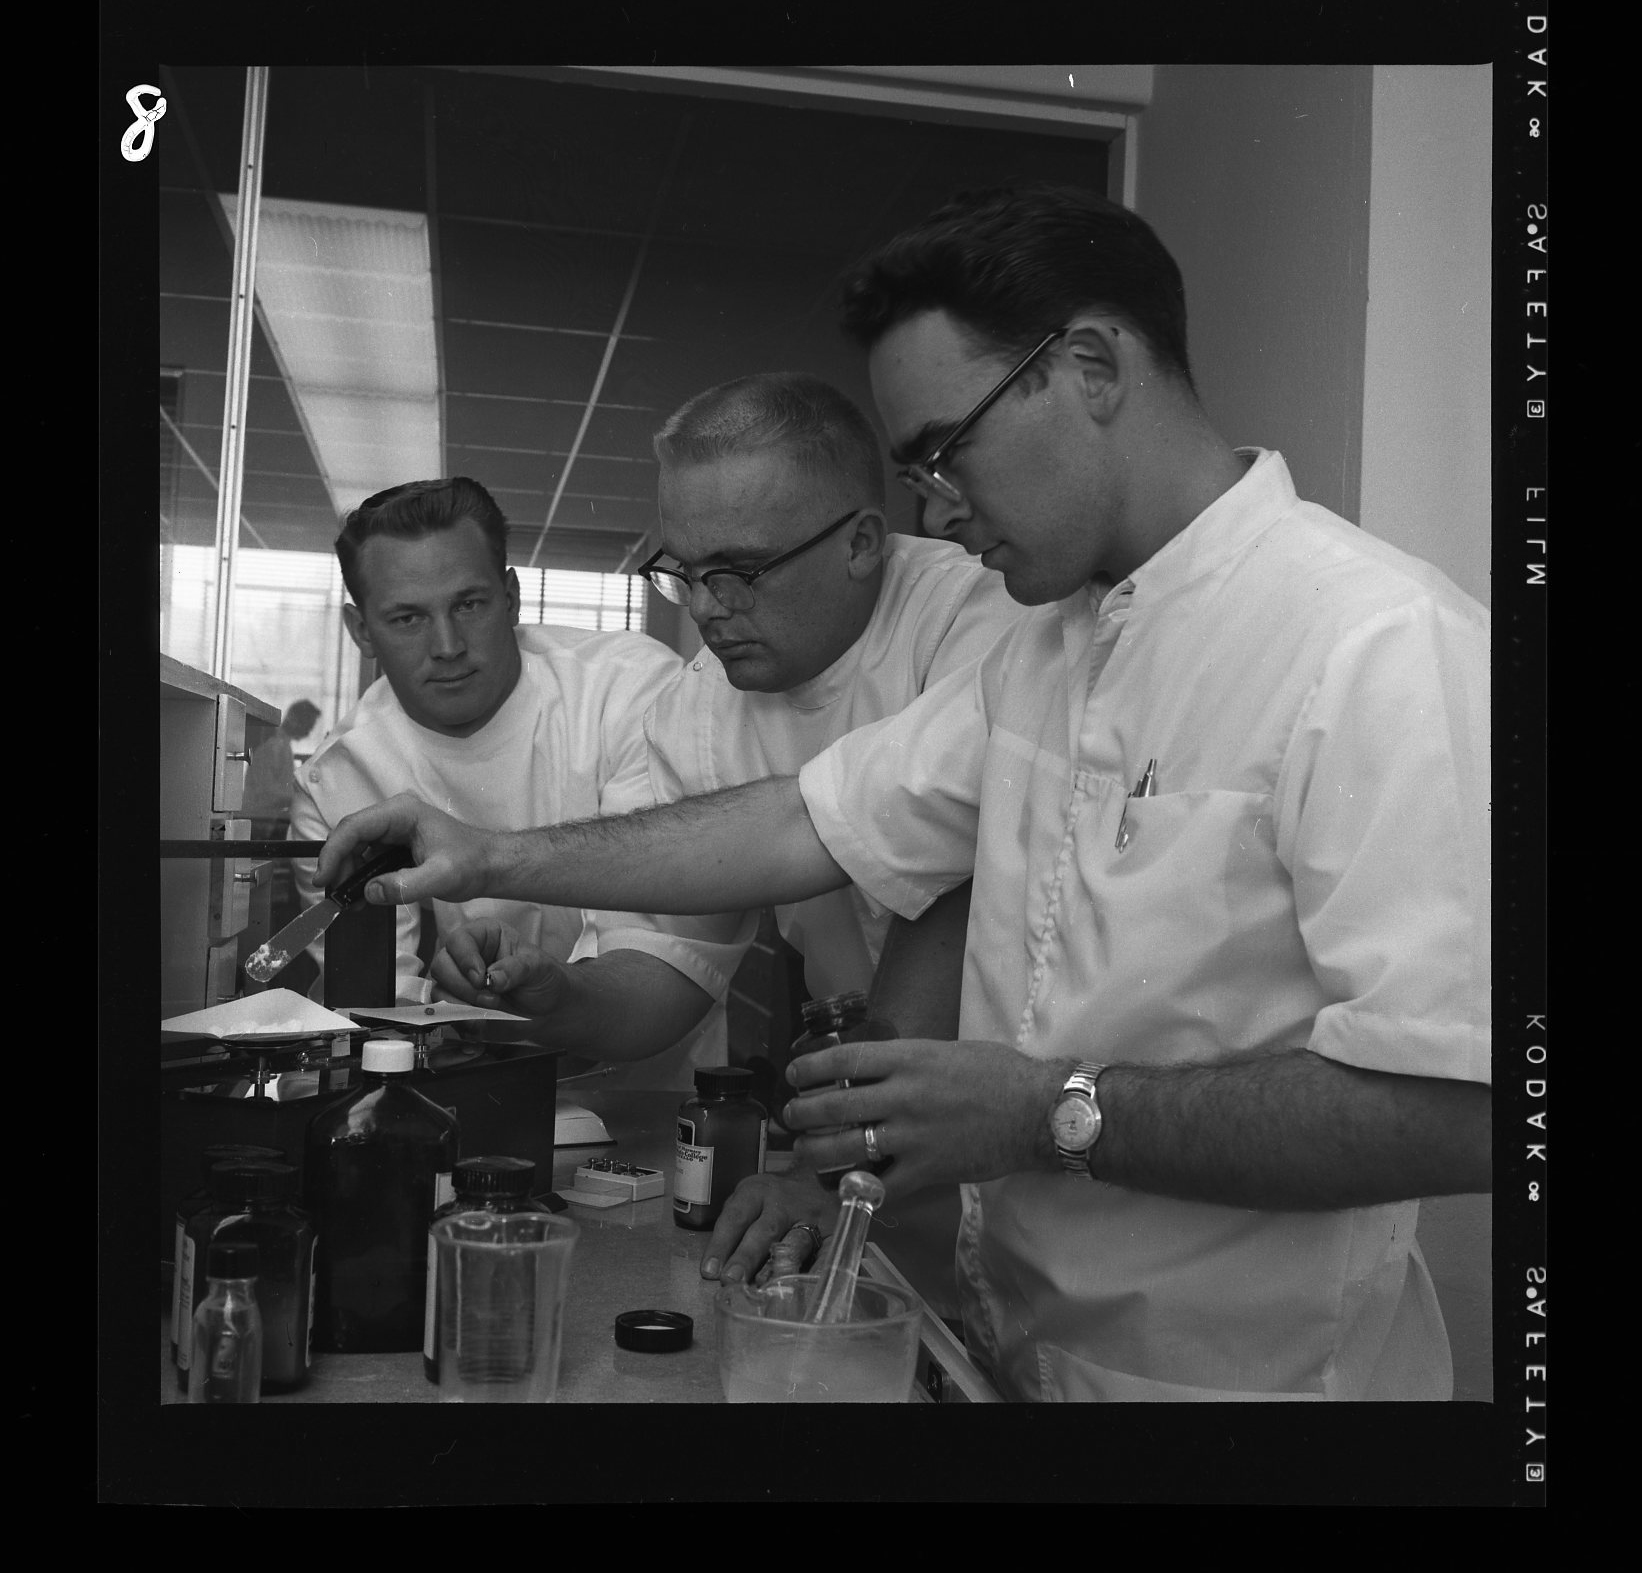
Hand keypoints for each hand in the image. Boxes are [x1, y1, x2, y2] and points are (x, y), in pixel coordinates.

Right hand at [314, 792, 501, 904]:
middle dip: (338, 865)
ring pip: (356, 848)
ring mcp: (394, 830)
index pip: (355, 826)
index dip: (333, 851)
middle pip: (350, 836)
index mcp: (402, 813)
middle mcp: (394, 816)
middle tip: (333, 895)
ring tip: (348, 901)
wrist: (490, 866)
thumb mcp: (440, 877)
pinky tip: (361, 897)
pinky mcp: (396, 846)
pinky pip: (368, 858)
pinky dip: (360, 877)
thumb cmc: (472, 863)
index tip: (323, 877)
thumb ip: (404, 885)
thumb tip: (370, 891)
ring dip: (348, 874)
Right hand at [429, 919, 573, 1014]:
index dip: (465, 958)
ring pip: (439, 992)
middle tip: (492, 998)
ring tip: (492, 1008)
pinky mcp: (459, 1007)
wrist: (549, 1008)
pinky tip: (482, 1022)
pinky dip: (462, 1021)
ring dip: (463, 1005)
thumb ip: (516, 968)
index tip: (481, 977)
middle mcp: (465, 957)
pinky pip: (447, 1015)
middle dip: (464, 987)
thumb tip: (493, 978)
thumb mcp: (538, 967)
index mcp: (483, 936)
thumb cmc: (543, 978)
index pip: (458, 940)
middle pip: (441, 966)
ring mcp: (459, 983)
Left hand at [700, 1169, 840, 1285]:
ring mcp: (811, 1216)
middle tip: (732, 1280)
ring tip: (768, 1288)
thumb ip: (734, 1230)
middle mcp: (784, 1202)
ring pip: (796, 1242)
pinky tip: (808, 1289)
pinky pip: (826, 1254)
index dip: (721, 1244)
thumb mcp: (749, 1200)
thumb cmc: (774, 1198)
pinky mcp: (833, 1231)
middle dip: (746, 1257)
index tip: (710, 1271)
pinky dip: (817, 1273)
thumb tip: (714, 1271)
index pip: (735, 1217)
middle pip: (764, 1230)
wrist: (818, 1177)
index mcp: (757, 1192)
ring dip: (780, 1267)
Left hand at [782, 1038, 1066, 1197]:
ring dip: (816, 1152)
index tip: (794, 1073)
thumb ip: (908, 1062)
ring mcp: (912, 1136)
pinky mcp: (926, 1170)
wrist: (1038, 1111)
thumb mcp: (946, 1051)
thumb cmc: (998, 1073)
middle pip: (833, 1105)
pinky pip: (881, 1186)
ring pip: (845, 1147)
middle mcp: (902, 1096)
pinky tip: (844, 1189)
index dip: (810, 1068)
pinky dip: (858, 1190)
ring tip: (804, 1153)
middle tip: (791, 1116)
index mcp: (907, 1059)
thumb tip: (874, 1071)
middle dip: (802, 1113)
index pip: (843, 1060)